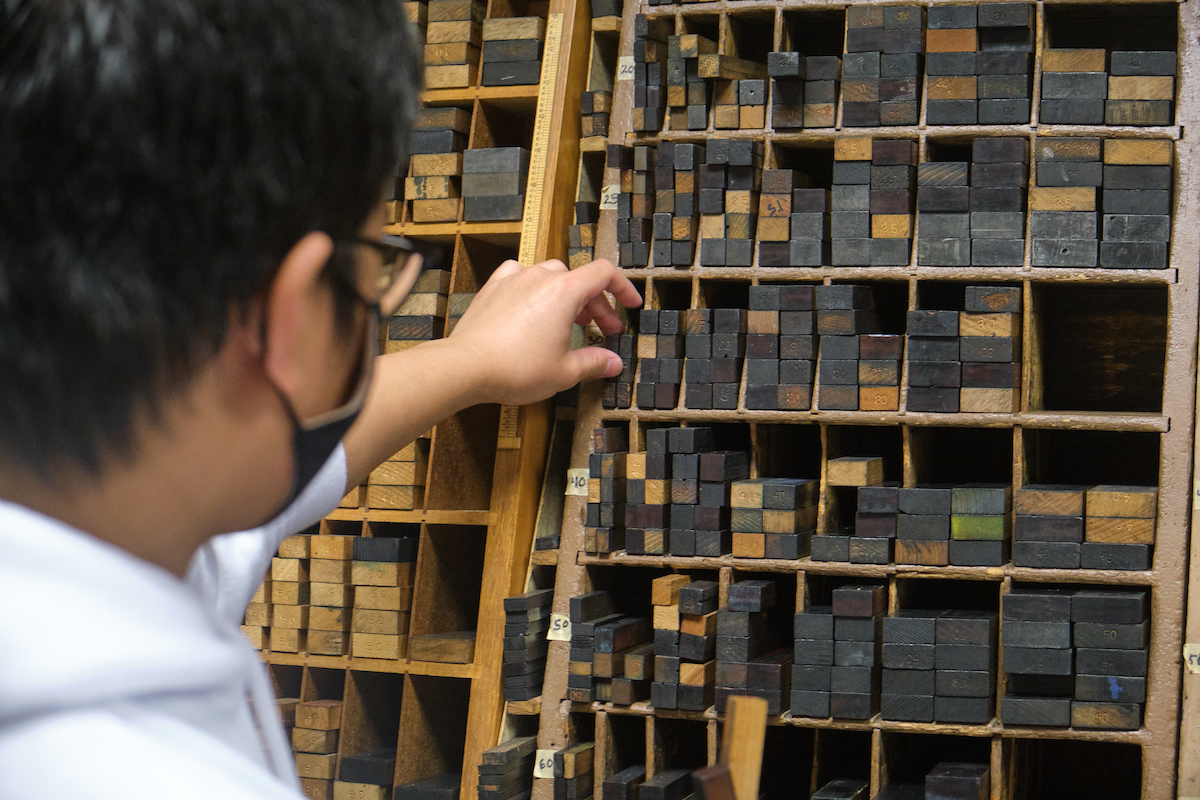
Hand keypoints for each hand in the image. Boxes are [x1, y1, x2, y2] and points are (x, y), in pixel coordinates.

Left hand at [448, 257, 641, 405]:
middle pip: (579, 279)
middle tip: (603, 330)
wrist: (466, 367)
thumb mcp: (564, 371)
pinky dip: (532, 286)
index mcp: (565, 292)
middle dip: (596, 304)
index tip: (630, 304)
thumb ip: (594, 362)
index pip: (604, 273)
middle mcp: (540, 277)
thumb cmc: (516, 368)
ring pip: (550, 275)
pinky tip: (531, 302)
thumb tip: (613, 363)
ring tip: (569, 319)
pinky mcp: (493, 288)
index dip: (623, 287)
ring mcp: (514, 279)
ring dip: (566, 294)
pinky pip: (519, 275)